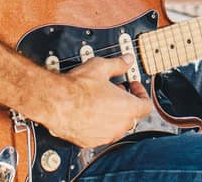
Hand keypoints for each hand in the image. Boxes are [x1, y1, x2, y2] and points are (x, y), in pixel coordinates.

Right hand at [37, 54, 151, 148]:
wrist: (55, 102)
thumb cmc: (77, 88)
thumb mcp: (101, 67)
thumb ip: (118, 64)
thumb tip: (127, 60)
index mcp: (127, 108)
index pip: (147, 106)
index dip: (141, 93)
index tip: (132, 85)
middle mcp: (118, 126)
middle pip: (132, 117)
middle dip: (127, 103)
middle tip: (117, 91)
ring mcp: (104, 136)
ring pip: (116, 127)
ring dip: (114, 115)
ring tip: (102, 101)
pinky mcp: (89, 142)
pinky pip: (101, 134)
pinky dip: (99, 125)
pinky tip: (89, 112)